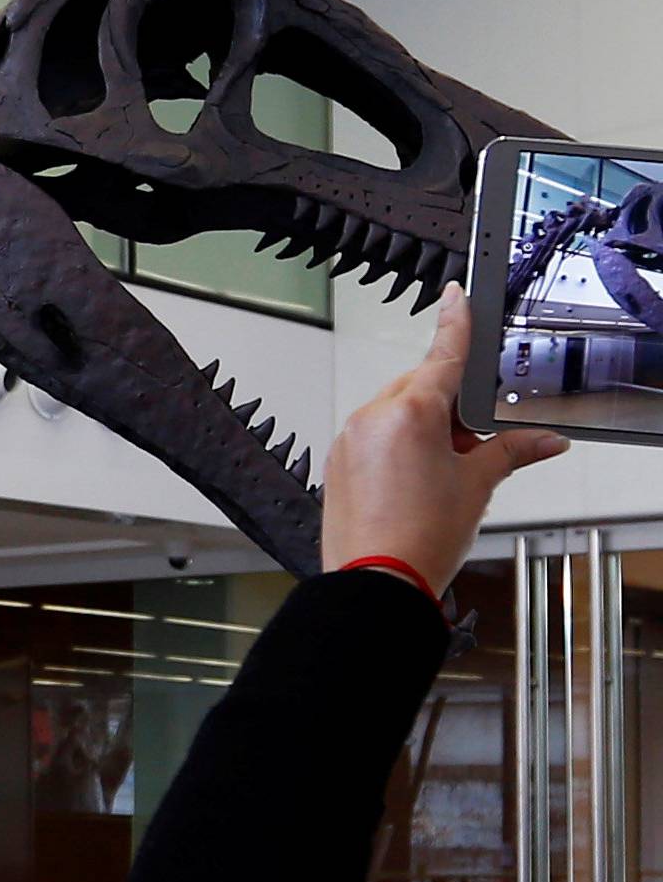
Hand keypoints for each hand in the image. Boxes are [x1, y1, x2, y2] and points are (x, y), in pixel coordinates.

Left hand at [321, 283, 568, 597]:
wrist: (375, 585)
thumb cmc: (418, 540)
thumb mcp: (476, 487)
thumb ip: (510, 452)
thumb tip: (543, 442)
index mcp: (411, 411)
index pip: (442, 353)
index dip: (454, 321)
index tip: (455, 296)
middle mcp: (373, 417)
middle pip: (420, 388)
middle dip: (449, 408)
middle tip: (471, 444)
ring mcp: (349, 440)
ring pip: (395, 414)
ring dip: (423, 430)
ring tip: (441, 475)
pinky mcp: (337, 463)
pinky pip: (373, 439)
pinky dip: (397, 449)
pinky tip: (413, 484)